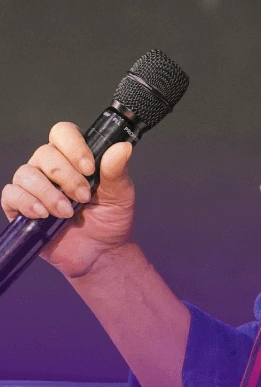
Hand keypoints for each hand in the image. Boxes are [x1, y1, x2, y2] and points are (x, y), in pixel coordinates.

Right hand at [1, 122, 134, 278]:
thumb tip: (122, 147)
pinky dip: (27, 203)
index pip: (63, 133)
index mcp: (74, 158)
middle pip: (45, 153)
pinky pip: (11, 194)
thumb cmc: (109, 220)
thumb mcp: (120, 194)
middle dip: (66, 177)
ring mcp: (33, 186)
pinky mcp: (19, 207)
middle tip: (83, 197)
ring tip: (67, 212)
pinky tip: (44, 215)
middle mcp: (50, 167)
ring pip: (26, 173)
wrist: (100, 253)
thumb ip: (117, 170)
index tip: (89, 168)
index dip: (73, 146)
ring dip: (49, 193)